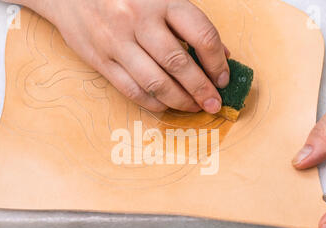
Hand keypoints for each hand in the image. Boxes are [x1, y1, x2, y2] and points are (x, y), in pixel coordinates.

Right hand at [6, 0, 230, 113]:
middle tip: (214, 103)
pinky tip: (167, 106)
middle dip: (202, 89)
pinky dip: (154, 103)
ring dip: (180, 100)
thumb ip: (189, 22)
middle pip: (178, 64)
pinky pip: (132, 90)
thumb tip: (222, 53)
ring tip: (194, 108)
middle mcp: (138, 21)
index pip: (200, 35)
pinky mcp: (101, 62)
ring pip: (156, 82)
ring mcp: (117, 43)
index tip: (224, 78)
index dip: (218, 61)